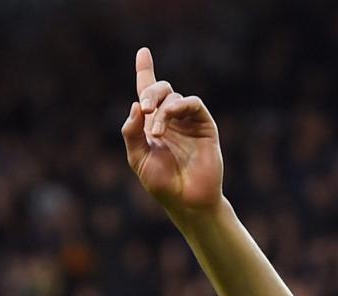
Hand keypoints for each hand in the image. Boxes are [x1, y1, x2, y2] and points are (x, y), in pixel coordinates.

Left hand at [123, 48, 222, 216]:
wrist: (187, 201)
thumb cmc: (162, 184)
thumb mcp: (138, 158)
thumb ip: (132, 132)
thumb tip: (136, 105)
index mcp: (153, 124)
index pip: (147, 92)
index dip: (145, 71)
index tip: (143, 52)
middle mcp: (171, 119)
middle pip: (160, 89)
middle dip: (149, 93)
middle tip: (144, 110)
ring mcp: (188, 122)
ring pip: (173, 96)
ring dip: (161, 110)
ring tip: (157, 132)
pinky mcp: (205, 126)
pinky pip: (192, 103)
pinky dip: (178, 106)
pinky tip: (168, 119)